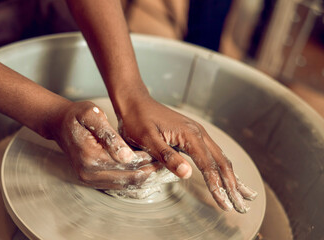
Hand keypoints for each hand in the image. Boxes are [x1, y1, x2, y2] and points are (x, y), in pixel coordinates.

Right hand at [48, 101, 159, 188]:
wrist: (59, 124)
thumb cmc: (76, 116)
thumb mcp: (92, 115)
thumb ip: (109, 135)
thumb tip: (127, 156)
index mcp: (90, 157)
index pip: (127, 164)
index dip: (146, 160)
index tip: (159, 153)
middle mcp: (89, 173)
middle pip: (128, 178)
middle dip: (149, 171)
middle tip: (165, 164)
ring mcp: (89, 179)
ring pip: (125, 185)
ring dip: (143, 178)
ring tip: (159, 169)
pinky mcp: (91, 181)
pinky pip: (117, 186)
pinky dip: (133, 181)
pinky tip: (145, 173)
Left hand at [117, 96, 256, 212]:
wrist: (136, 102)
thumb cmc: (138, 121)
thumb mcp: (148, 140)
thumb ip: (167, 156)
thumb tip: (188, 174)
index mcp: (190, 135)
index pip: (209, 166)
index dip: (218, 187)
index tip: (225, 205)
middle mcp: (199, 133)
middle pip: (221, 163)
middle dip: (233, 186)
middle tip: (241, 207)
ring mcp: (198, 132)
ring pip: (220, 157)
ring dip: (232, 178)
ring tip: (245, 195)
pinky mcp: (193, 134)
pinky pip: (213, 152)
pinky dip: (223, 167)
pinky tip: (228, 175)